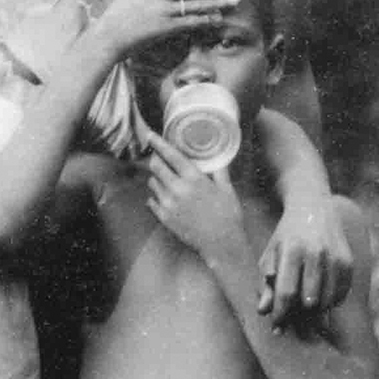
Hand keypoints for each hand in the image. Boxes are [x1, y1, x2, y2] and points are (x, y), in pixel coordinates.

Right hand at [91, 0, 240, 63]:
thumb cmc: (111, 21)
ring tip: (234, 1)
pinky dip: (205, 19)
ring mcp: (163, 12)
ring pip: (196, 5)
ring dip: (217, 3)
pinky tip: (218, 18)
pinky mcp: (165, 28)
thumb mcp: (119, 0)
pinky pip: (190, 22)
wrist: (107, 39)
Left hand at [144, 132, 248, 271]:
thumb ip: (219, 171)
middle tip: (158, 157)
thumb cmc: (228, 214)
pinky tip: (165, 197)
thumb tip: (217, 158)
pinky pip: (151, 201)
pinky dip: (155, 196)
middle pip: (156, 167)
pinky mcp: (164, 218)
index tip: (150, 135)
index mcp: (195, 179)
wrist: (221, 243)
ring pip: (152, 183)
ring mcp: (168, 205)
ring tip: (167, 180)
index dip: (159, 144)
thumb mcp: (227, 189)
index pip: (172, 155)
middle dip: (155, 159)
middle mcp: (178, 189)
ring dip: (156, 178)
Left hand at [259, 190, 354, 321]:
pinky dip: (330, 303)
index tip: (276, 325)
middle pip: (309, 300)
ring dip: (315, 314)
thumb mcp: (269, 256)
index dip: (281, 314)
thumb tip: (262, 311)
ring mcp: (335, 256)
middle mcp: (316, 253)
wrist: (313, 208)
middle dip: (299, 317)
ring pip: (327, 300)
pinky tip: (320, 300)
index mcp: (292, 251)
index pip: (286, 293)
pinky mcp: (349, 261)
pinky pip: (341, 294)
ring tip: (304, 313)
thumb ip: (264, 284)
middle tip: (292, 321)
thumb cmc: (285, 237)